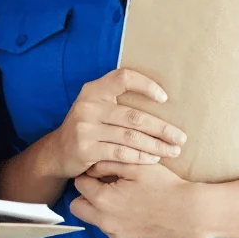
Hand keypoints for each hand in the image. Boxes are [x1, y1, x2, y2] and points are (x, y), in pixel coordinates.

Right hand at [44, 69, 186, 179]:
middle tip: (181, 138)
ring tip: (173, 151)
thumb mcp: (95, 106)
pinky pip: (121, 154)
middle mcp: (87, 107)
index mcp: (92, 90)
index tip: (164, 98)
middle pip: (134, 116)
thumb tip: (160, 96)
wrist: (57, 151)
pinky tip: (154, 160)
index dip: (146, 85)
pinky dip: (141, 158)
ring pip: (130, 137)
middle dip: (162, 129)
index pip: (123, 78)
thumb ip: (116, 98)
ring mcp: (85, 129)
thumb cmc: (87, 127)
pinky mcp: (86, 150)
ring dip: (156, 146)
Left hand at [70, 161, 206, 237]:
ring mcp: (117, 236)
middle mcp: (105, 222)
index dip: (88, 175)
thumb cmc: (165, 186)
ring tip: (125, 200)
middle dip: (86, 196)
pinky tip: (136, 213)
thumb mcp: (136, 166)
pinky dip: (118, 223)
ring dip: (103, 210)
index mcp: (103, 199)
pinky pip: (113, 232)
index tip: (100, 173)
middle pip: (77, 207)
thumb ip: (108, 164)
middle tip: (104, 187)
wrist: (193, 213)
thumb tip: (90, 167)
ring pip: (96, 221)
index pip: (79, 184)